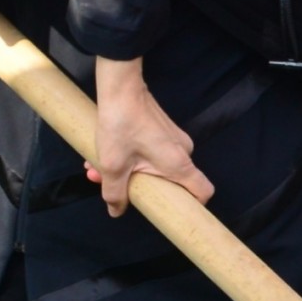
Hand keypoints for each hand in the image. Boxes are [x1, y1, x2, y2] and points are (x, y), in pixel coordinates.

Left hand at [91, 55, 214, 218]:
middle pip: (172, 181)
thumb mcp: (113, 166)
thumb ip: (115, 193)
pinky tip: (107, 153)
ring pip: (157, 166)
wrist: (122, 89)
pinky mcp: (164, 130)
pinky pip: (153, 152)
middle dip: (140, 186)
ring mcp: (175, 139)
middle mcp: (184, 152)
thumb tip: (117, 211)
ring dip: (130, 170)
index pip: (203, 191)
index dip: (192, 206)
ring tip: (98, 167)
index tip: (169, 210)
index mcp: (178, 164)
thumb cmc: (122, 126)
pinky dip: (133, 157)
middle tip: (109, 184)